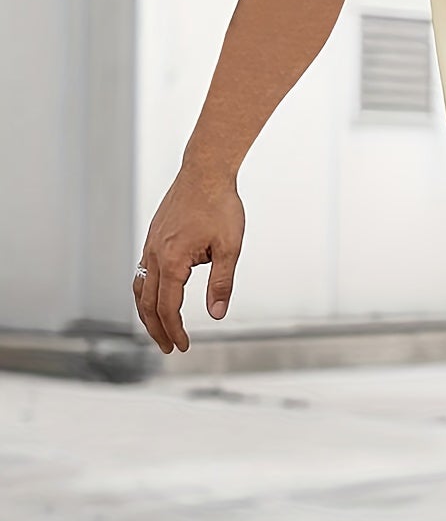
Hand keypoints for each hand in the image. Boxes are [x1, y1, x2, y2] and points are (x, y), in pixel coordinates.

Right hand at [132, 167, 244, 353]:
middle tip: (169, 348)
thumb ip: (222, 283)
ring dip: (147, 313)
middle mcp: (154, 254)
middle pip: (147, 303)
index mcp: (172, 261)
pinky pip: (142, 271)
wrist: (205, 172)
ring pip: (140, 288)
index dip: (174, 331)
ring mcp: (150, 245)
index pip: (168, 307)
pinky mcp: (153, 237)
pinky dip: (146, 292)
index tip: (183, 347)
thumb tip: (216, 314)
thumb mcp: (229, 249)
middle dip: (157, 329)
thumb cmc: (220, 206)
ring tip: (159, 329)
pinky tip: (158, 297)